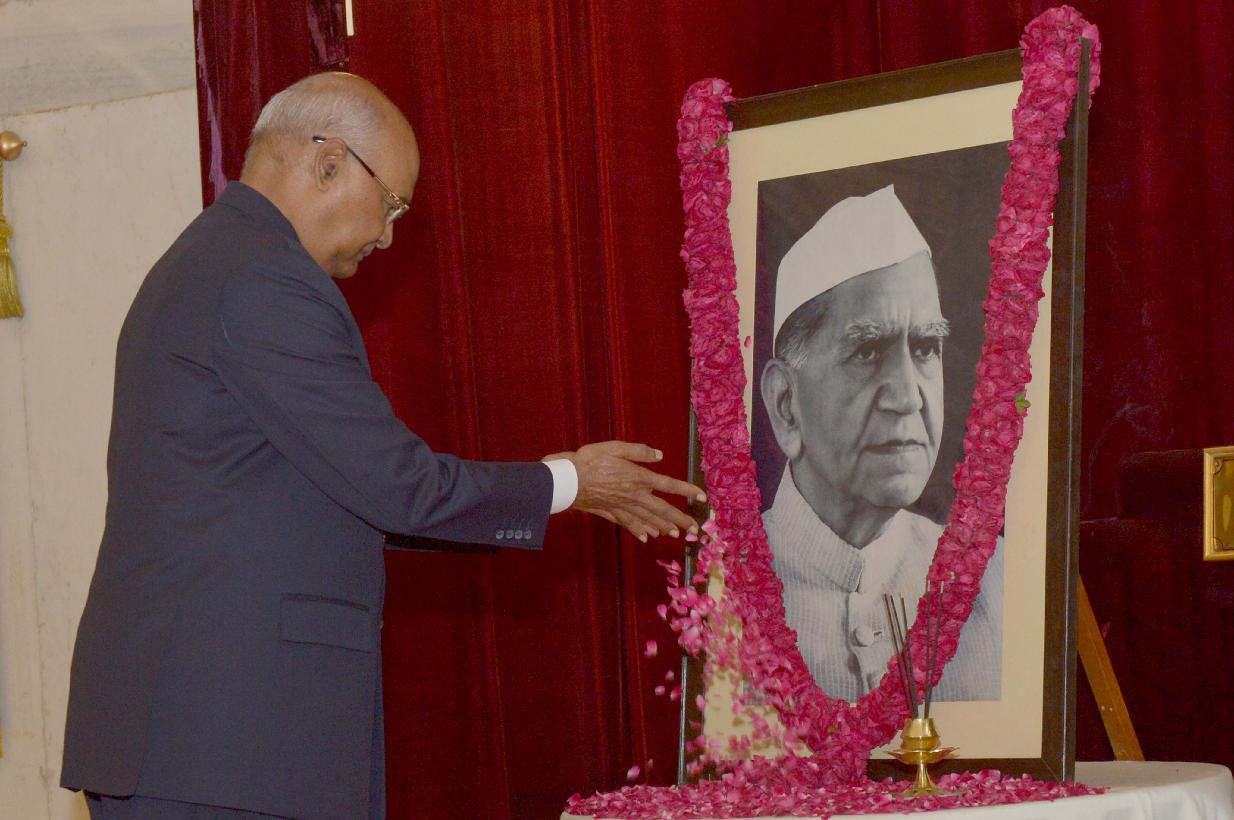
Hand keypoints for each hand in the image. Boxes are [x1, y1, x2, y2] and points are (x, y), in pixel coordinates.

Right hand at [566, 441, 705, 542]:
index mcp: (638, 477)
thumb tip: (659, 455)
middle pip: (662, 509)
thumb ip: (638, 451)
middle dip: (679, 519)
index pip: (669, 485)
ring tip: (676, 534)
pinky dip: (638, 531)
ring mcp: (622, 507)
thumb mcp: (614, 447)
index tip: (702, 497)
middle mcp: (634, 495)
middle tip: (694, 529)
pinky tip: (647, 537)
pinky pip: (628, 524)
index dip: (687, 491)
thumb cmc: (588, 460)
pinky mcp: (610, 512)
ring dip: (663, 527)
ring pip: (647, 519)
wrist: (567, 480)